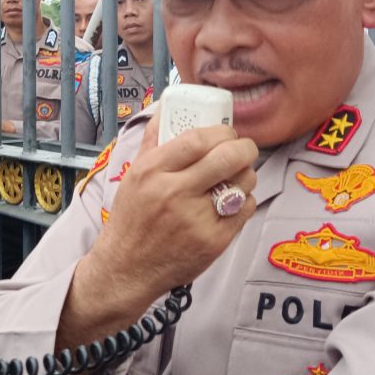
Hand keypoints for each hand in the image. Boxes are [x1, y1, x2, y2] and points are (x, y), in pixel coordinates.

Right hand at [95, 117, 255, 296]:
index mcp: (152, 171)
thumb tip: (167, 106)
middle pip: (228, 157)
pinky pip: (245, 209)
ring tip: (236, 176)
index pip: (198, 138)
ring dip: (246, 174)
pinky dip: (244, 201)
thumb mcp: (134, 174)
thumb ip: (153, 139)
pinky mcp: (213, 241)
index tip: (226, 133)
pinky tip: (231, 201)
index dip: (221, 131)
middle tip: (243, 149)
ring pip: (243, 183)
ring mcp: (196, 219)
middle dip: (245, 147)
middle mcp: (174, 193)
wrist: (127, 268)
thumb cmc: (132, 218)